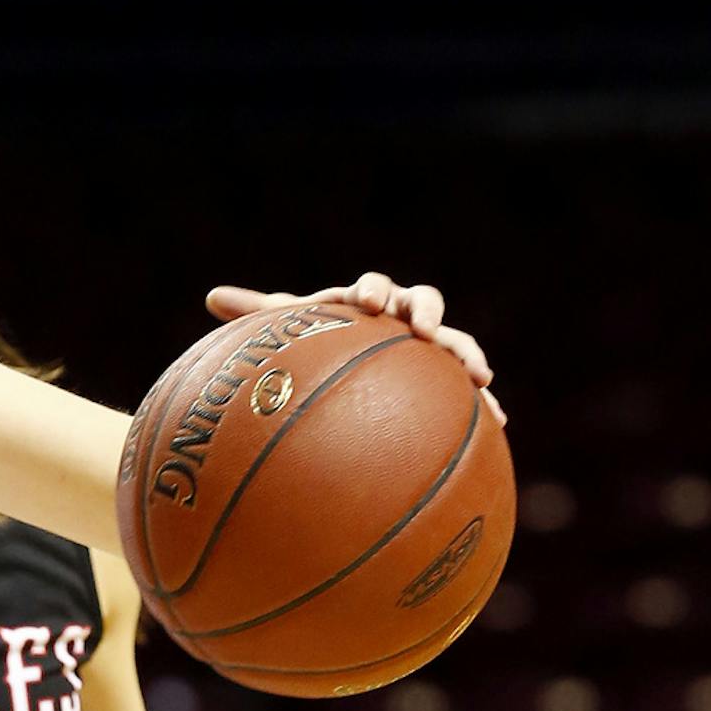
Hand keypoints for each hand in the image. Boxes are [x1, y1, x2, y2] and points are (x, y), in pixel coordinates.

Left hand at [208, 269, 501, 415]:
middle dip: (424, 311)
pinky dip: (487, 402)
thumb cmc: (320, 346)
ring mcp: (431, 350)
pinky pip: (470, 391)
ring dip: (466, 353)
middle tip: (419, 327)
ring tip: (479, 374)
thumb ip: (258, 314)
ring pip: (456, 342)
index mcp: (370, 303)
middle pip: (424, 302)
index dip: (371, 290)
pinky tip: (500, 424)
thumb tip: (211, 295)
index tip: (363, 302)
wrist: (353, 372)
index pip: (374, 286)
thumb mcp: (291, 335)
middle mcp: (404, 319)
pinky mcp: (448, 382)